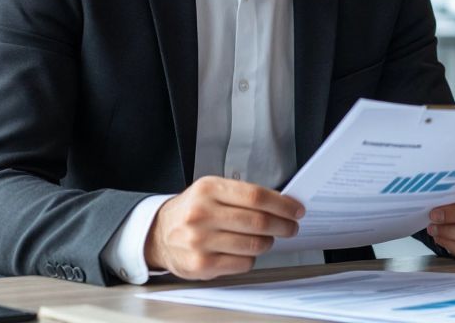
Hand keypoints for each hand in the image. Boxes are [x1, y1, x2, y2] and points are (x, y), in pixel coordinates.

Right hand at [144, 175, 303, 279]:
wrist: (159, 234)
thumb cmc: (192, 211)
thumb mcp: (211, 191)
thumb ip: (242, 195)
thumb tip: (281, 205)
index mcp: (208, 189)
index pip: (255, 196)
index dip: (282, 204)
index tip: (295, 209)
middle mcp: (202, 214)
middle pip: (258, 221)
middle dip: (283, 225)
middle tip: (291, 227)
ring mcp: (200, 241)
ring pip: (254, 244)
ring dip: (268, 242)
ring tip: (268, 238)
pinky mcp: (202, 264)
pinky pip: (243, 262)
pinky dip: (252, 258)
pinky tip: (247, 251)